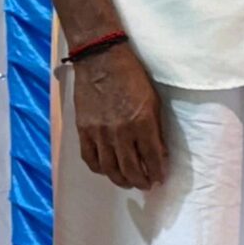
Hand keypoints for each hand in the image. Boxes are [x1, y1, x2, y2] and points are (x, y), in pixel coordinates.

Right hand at [73, 42, 167, 190]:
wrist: (101, 60)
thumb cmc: (132, 76)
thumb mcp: (153, 100)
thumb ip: (155, 128)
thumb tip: (159, 153)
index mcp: (142, 122)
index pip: (152, 158)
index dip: (157, 172)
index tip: (160, 178)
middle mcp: (120, 132)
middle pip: (131, 169)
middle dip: (141, 181)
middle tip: (146, 184)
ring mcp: (99, 133)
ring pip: (110, 169)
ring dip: (121, 180)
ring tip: (128, 182)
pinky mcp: (83, 130)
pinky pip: (90, 158)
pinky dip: (100, 169)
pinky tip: (107, 170)